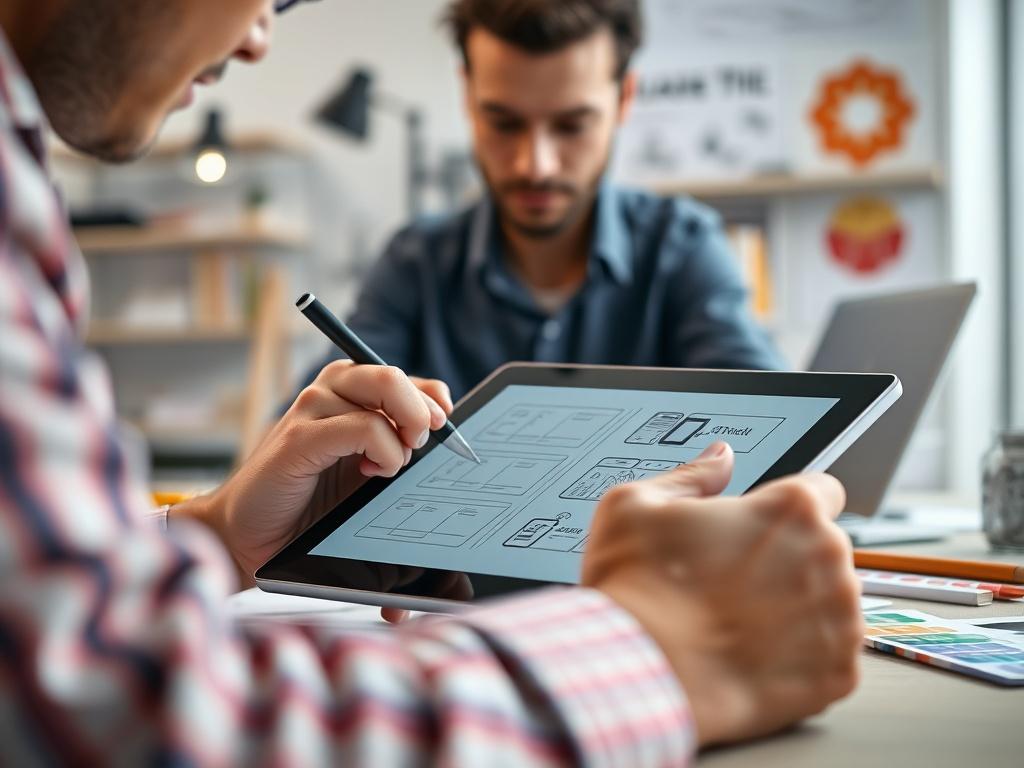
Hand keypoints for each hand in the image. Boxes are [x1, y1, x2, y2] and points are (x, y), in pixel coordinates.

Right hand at [172, 361, 452, 587]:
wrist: (253, 535)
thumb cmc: (314, 503)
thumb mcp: (369, 469)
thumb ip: (400, 445)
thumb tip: (451, 437)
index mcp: (350, 393)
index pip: (410, 380)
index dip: (435, 402)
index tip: (443, 433)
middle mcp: (331, 390)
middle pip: (395, 375)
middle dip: (423, 413)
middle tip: (419, 448)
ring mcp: (311, 408)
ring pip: (385, 388)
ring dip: (404, 433)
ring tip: (390, 467)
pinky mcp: (298, 438)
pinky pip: (363, 427)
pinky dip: (383, 451)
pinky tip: (371, 474)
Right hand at [583, 442, 861, 747]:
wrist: (642, 671)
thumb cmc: (637, 587)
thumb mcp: (638, 504)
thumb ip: (694, 475)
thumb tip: (720, 459)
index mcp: (791, 509)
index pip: (822, 491)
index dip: (787, 510)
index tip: (762, 530)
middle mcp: (829, 558)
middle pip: (824, 550)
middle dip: (789, 562)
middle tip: (733, 582)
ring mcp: (840, 620)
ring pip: (832, 605)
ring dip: (798, 610)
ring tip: (740, 624)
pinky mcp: (838, 673)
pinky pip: (831, 658)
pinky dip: (802, 660)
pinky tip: (755, 657)